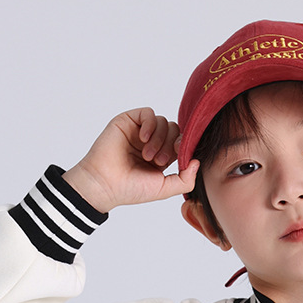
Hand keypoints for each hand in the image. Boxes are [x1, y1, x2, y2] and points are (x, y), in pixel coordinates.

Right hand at [63, 108, 199, 213]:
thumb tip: (197, 161)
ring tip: (147, 155)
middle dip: (170, 145)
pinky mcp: (128, 121)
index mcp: (161, 158)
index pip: (180, 143)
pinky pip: (148, 113)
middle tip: (158, 161)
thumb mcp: (164, 189)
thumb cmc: (131, 189)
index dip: (182, 146)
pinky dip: (150, 125)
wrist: (105, 184)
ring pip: (163, 122)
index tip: (176, 156)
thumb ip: (185, 180)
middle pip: (174, 130)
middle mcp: (151, 143)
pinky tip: (143, 139)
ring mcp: (139, 132)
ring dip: (159, 139)